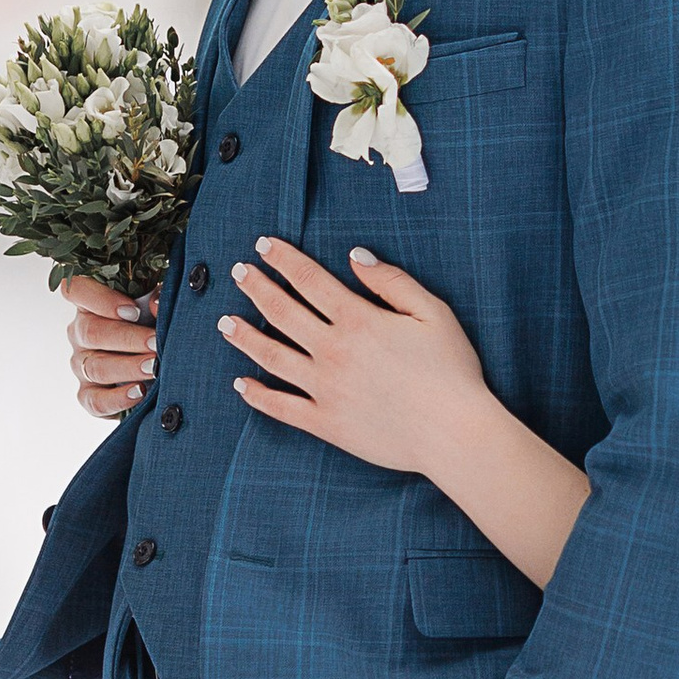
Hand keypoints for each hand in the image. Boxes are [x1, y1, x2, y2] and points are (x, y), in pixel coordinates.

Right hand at [64, 274, 157, 417]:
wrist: (153, 361)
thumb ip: (157, 297)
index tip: (134, 310)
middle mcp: (80, 333)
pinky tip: (140, 392)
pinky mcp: (88, 395)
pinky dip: (118, 398)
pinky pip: (95, 401)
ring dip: (128, 367)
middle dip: (127, 338)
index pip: (76, 290)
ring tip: (154, 367)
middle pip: (91, 332)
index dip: (100, 299)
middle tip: (155, 342)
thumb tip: (156, 304)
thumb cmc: (150, 322)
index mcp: (90, 303)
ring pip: (95, 367)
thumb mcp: (154, 304)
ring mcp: (81, 365)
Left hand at [218, 239, 489, 473]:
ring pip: (271, 356)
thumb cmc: (451, 370)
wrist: (453, 433)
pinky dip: (256, 395)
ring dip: (244, 336)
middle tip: (238, 272)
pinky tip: (240, 384)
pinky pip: (280, 407)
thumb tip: (354, 256)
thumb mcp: (432, 312)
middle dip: (257, 287)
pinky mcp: (324, 423)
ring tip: (225, 321)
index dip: (283, 259)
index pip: (309, 280)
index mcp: (358, 320)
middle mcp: (333, 351)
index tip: (263, 245)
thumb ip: (390, 281)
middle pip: (282, 312)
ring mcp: (324, 389)